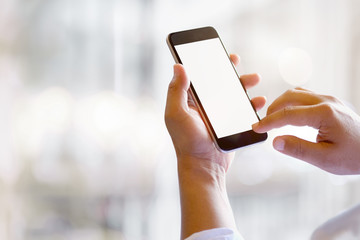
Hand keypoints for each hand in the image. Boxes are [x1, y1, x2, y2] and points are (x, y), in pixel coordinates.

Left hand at [165, 54, 265, 173]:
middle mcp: (203, 105)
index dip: (205, 62)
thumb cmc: (187, 142)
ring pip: (232, 93)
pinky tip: (259, 100)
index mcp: (189, 100)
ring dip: (244, 84)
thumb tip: (178, 66)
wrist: (204, 166)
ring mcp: (218, 114)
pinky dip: (252, 104)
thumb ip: (177, 91)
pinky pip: (243, 109)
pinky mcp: (230, 123)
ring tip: (255, 78)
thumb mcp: (177, 114)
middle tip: (235, 59)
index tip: (215, 51)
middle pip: (217, 82)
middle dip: (228, 70)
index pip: (197, 76)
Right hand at [252, 87, 359, 174]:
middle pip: (290, 97)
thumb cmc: (353, 156)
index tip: (256, 128)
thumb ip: (298, 149)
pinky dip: (292, 102)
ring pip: (297, 93)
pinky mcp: (331, 102)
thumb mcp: (325, 159)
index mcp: (324, 114)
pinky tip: (289, 114)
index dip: (269, 121)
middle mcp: (327, 101)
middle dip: (273, 110)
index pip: (288, 114)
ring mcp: (330, 99)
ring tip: (273, 119)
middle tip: (263, 125)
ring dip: (281, 104)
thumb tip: (275, 142)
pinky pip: (305, 95)